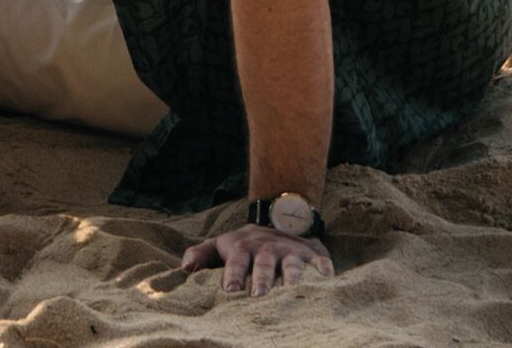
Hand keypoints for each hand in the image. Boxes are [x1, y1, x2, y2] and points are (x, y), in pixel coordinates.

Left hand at [180, 223, 335, 297]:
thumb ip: (202, 254)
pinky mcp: (313, 255)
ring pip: (292, 265)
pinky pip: (320, 263)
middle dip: (262, 281)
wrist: (281, 214)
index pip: (236, 263)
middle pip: (264, 265)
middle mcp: (267, 249)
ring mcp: (291, 251)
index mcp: (244, 248)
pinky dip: (324, 270)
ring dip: (291, 279)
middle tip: (259, 298)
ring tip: (292, 293)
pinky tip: (327, 280)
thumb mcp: (223, 244)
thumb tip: (184, 268)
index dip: (233, 276)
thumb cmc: (247, 243)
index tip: (230, 291)